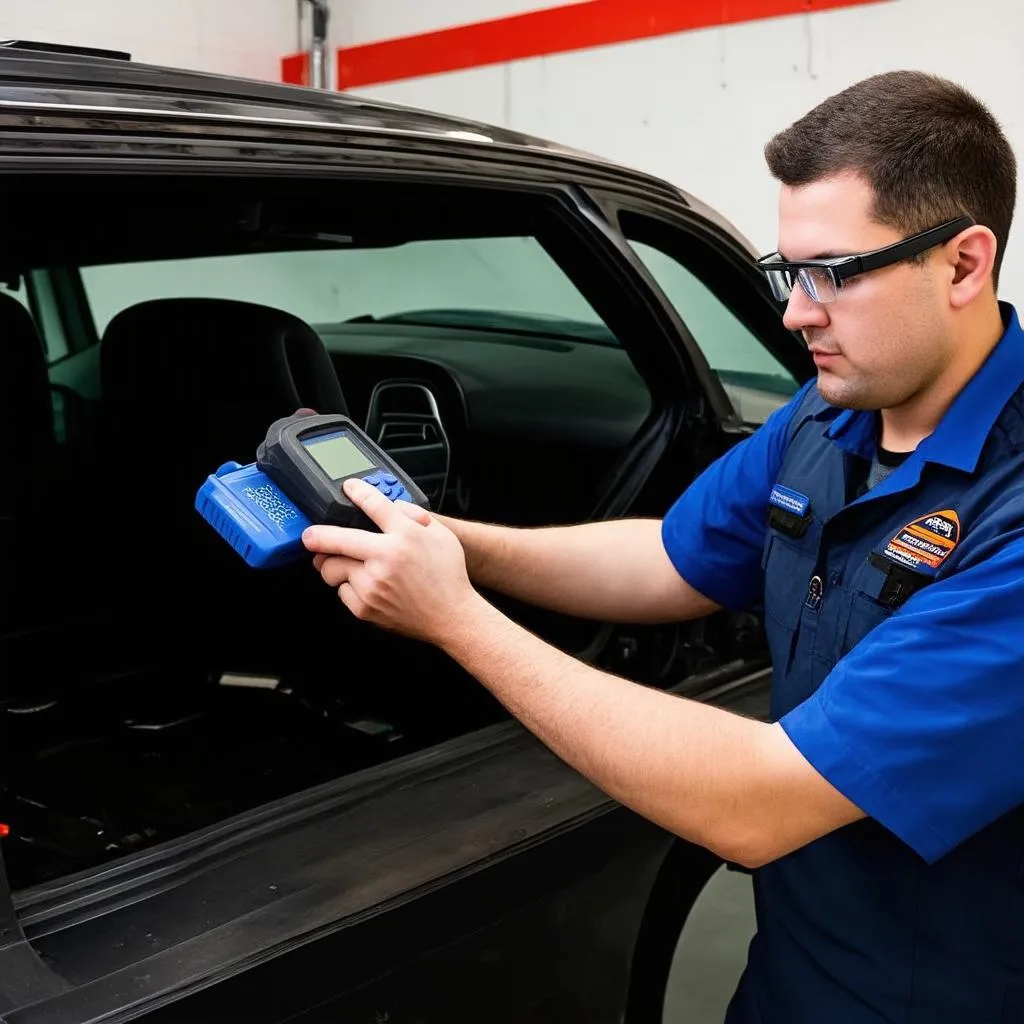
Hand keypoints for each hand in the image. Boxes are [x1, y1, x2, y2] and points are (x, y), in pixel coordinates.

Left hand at [301, 479, 478, 643]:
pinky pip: (342, 591)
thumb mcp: (441, 535)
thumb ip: (415, 516)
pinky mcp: (366, 607)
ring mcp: (372, 585)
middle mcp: (385, 559)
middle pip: (335, 540)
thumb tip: (392, 506)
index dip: (357, 491)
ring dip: (333, 563)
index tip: (349, 488)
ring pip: (332, 568)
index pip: (374, 504)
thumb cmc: (448, 576)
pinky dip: (347, 586)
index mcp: (404, 537)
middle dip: (315, 535)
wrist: (452, 616)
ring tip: (343, 562)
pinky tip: (363, 584)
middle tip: (310, 536)